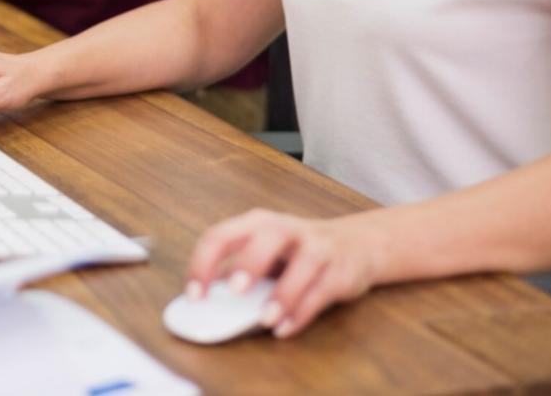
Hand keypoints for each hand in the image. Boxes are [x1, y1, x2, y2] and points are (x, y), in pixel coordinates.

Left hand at [184, 209, 383, 338]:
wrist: (356, 243)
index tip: (194, 295)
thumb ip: (235, 270)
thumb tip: (204, 297)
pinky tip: (285, 328)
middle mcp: (288, 229)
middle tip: (235, 290)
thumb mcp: (263, 252)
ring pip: (304, 264)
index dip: (203, 263)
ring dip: (284, 293)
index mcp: (258, 223)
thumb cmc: (296, 250)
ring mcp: (318, 248)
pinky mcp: (340, 271)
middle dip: (251, 262)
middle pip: (269, 236)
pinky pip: (322, 291)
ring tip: (265, 319)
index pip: (223, 235)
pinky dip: (302, 312)